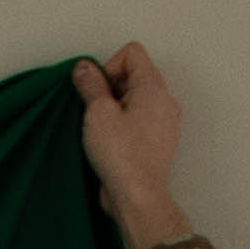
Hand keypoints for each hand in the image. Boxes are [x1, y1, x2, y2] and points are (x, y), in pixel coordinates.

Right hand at [72, 43, 192, 248]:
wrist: (138, 196)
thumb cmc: (123, 157)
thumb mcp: (97, 113)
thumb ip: (91, 84)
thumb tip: (84, 68)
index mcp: (153, 87)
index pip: (132, 52)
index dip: (108, 66)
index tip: (97, 90)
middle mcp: (165, 100)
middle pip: (135, 73)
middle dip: (111, 86)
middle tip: (97, 110)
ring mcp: (165, 121)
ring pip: (137, 97)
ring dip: (116, 106)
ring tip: (104, 129)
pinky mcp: (159, 139)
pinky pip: (140, 118)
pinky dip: (124, 123)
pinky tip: (111, 141)